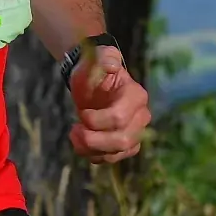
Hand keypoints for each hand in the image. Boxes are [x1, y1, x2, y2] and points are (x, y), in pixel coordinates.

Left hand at [69, 44, 149, 161]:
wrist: (92, 84)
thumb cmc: (94, 70)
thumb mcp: (96, 57)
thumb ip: (104, 56)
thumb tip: (111, 64)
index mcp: (136, 95)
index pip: (119, 117)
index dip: (96, 120)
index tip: (81, 112)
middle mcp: (141, 117)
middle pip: (121, 140)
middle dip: (93, 140)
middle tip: (74, 129)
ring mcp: (135, 134)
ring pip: (116, 154)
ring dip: (90, 149)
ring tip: (74, 134)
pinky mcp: (125, 147)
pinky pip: (110, 159)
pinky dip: (92, 155)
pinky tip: (80, 142)